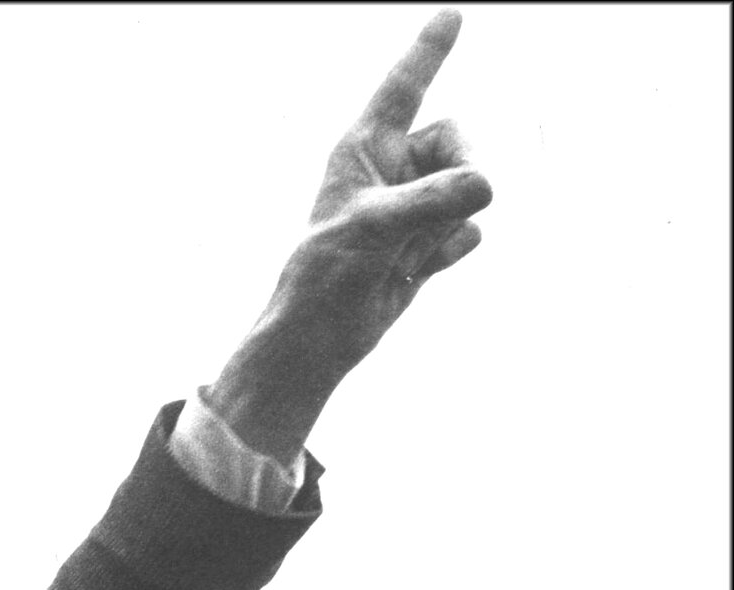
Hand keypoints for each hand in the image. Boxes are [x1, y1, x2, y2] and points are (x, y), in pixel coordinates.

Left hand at [206, 10, 491, 463]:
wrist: (319, 340)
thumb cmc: (326, 276)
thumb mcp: (374, 227)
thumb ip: (431, 199)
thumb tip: (486, 188)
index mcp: (363, 149)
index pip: (403, 87)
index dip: (428, 50)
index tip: (451, 14)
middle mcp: (390, 170)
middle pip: (455, 140)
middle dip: (458, 170)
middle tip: (430, 212)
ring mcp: (411, 207)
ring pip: (467, 186)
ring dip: (447, 222)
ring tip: (404, 255)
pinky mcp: (425, 244)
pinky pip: (467, 229)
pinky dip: (451, 250)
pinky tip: (416, 271)